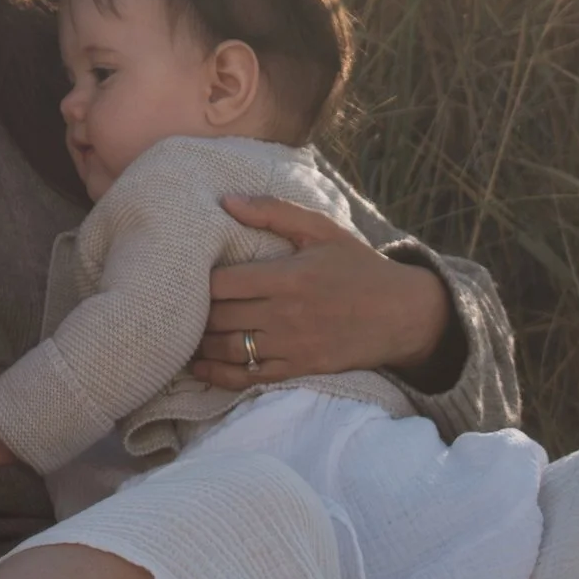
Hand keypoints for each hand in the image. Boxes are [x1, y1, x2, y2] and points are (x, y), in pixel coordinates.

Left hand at [193, 193, 453, 390]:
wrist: (402, 313)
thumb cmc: (358, 266)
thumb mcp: (321, 230)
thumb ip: (273, 211)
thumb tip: (226, 201)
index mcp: (288, 277)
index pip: (223, 283)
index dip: (197, 282)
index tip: (185, 275)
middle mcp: (286, 314)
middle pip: (220, 317)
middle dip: (193, 314)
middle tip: (175, 307)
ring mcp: (293, 346)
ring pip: (229, 349)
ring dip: (200, 345)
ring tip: (180, 336)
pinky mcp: (300, 368)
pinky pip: (250, 377)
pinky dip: (219, 374)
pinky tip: (200, 366)